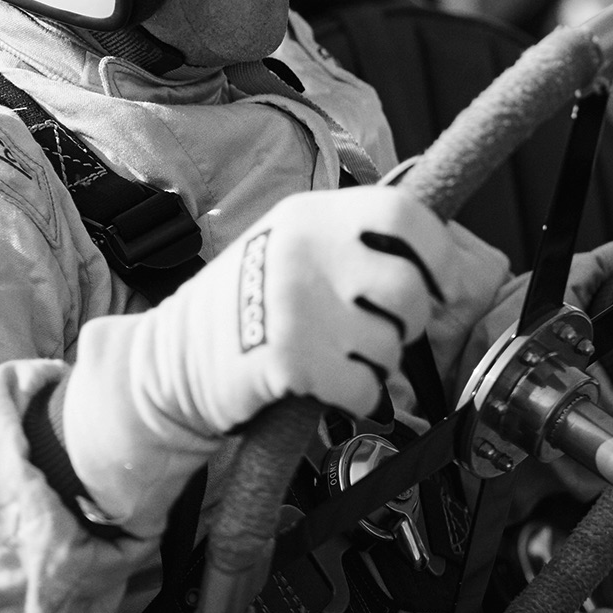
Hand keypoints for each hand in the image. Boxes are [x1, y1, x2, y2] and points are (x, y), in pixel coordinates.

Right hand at [62, 184, 466, 533]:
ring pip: (390, 343)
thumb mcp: (290, 241)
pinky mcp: (288, 359)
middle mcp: (305, 250)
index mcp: (311, 214)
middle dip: (408, 322)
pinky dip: (360, 397)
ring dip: (379, 362)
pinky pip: (364, 386)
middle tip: (384, 331)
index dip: (438, 252)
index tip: (441, 282)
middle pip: (406, 289)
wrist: (171, 359)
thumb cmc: (243, 303)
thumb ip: (350, 236)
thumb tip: (434, 248)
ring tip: (342, 356)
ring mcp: (295, 304)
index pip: (404, 215)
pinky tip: (332, 387)